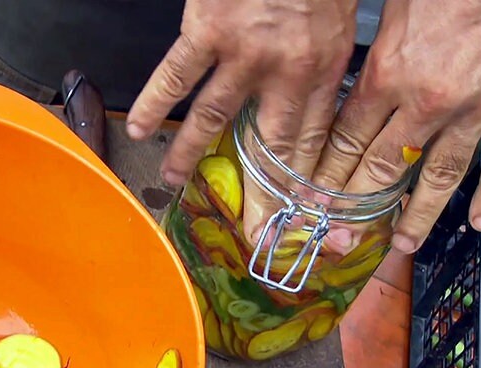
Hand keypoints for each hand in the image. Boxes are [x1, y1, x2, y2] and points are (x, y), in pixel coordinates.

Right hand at [125, 0, 357, 206]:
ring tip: (172, 181)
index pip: (311, 141)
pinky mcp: (205, 32)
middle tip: (248, 232)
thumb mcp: (344, 13)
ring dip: (190, 154)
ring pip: (213, 118)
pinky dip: (153, 102)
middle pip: (268, 148)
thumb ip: (329, 54)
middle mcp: (284, 71)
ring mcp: (242, 54)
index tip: (296, 217)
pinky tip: (136, 126)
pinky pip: (175, 76)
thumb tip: (321, 91)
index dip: (302, 183)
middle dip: (258, 196)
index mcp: (323, 66)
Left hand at [312, 0, 480, 253]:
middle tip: (341, 236)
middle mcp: (427, 103)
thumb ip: (373, 57)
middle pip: (384, 168)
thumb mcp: (393, 12)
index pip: (348, 140)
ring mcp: (476, 111)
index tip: (313, 203)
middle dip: (358, 207)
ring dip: (419, 215)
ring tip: (403, 244)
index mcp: (388, 74)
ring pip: (440, 178)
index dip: (328, 177)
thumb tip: (350, 90)